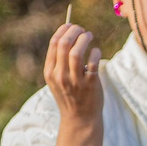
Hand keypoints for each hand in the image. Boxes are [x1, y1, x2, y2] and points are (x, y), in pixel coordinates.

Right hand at [43, 21, 105, 145]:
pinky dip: (95, 52)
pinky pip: (93, 61)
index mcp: (50, 72)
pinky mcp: (90, 84)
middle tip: (82, 30)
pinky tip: (96, 52)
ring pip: (77, 51)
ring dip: (85, 38)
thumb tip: (68, 33)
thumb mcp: (58, 79)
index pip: (54, 43)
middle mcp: (60, 76)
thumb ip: (59, 60)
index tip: (71, 26)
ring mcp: (75, 81)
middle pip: (64, 44)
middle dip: (75, 31)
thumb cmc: (70, 95)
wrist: (80, 119)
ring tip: (89, 36)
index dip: (64, 30)